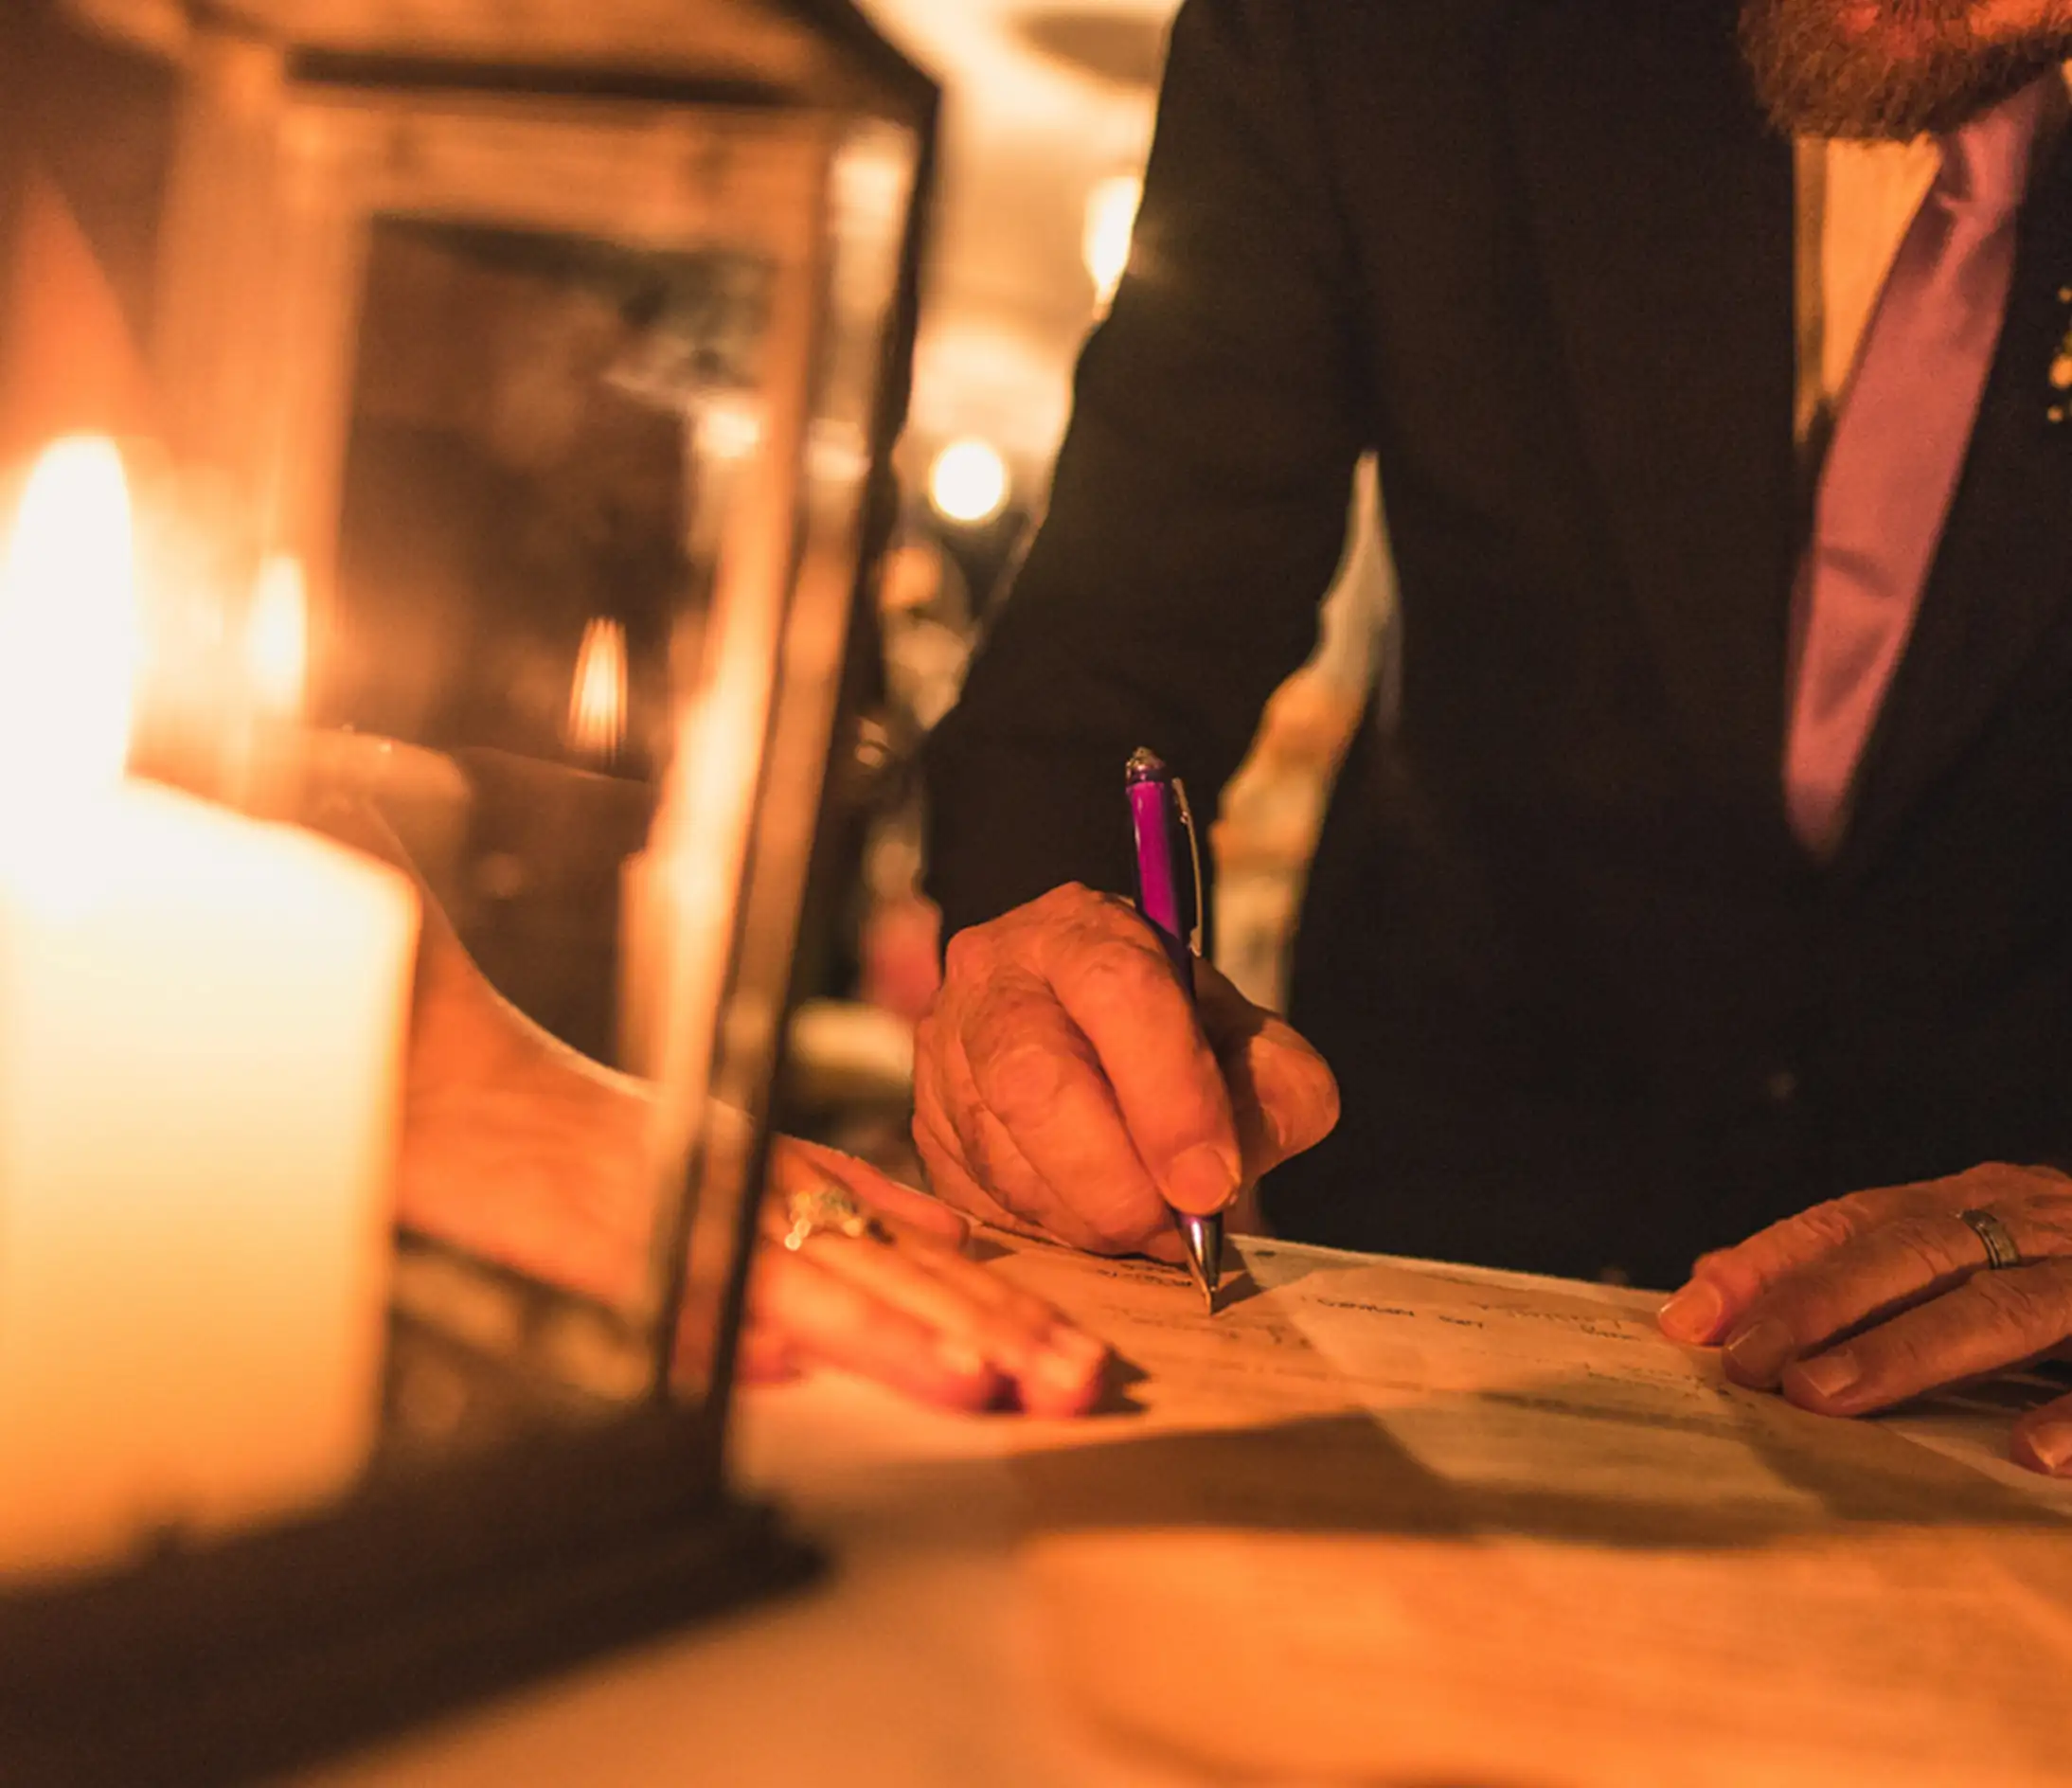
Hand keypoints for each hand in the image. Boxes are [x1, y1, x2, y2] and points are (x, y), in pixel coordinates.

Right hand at [394, 904, 1107, 1415]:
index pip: (918, 1251)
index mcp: (793, 1183)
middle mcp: (770, 1194)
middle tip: (1084, 1381)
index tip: (1079, 1350)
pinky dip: (816, 1326)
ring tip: (1012, 1382)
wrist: (470, 1093)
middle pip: (905, 1269)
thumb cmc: (589, 1148)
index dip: (1003, 1304)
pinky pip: (744, 1291)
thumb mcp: (731, 1167)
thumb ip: (826, 1208)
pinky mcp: (652, 1235)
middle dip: (1001, 1332)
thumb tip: (920, 1259)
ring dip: (934, 1336)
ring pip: (846, 1282)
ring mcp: (714, 1216)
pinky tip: (861, 1360)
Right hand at [912, 882, 1339, 1259]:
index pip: (1119, 994)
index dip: (1169, 1099)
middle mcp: (993, 975)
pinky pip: (976, 1203)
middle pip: (1034, 1082)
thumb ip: (1273, 1090)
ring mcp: (944, 1050)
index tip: (1211, 1184)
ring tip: (1144, 1226)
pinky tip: (1090, 1221)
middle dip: (1115, 1181)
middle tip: (1172, 1229)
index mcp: (1083, 928)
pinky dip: (1046, 1233)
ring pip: (1001, 1158)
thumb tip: (1214, 1179)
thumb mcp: (1249, 1038)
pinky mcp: (923, 1125)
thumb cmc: (1175, 1035)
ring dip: (1085, 1220)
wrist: (1088, 1029)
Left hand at [1656, 1163, 2071, 1473]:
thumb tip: (1714, 1284)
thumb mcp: (1977, 1251)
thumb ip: (1866, 1266)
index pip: (1857, 1219)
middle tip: (1749, 1368)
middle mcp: (2041, 1218)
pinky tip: (2027, 1457)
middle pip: (1918, 1251)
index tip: (1689, 1317)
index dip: (1772, 1261)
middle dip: (1822, 1304)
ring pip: (2008, 1306)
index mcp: (1983, 1199)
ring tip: (1827, 1399)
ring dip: (1912, 1352)